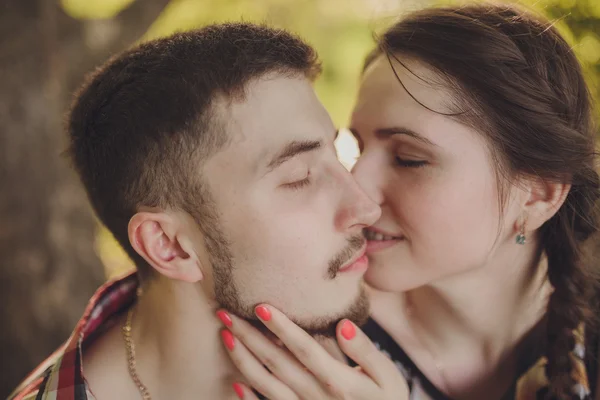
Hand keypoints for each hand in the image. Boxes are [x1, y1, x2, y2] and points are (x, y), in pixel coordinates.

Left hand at [217, 305, 408, 399]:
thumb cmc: (386, 399)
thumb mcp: (387, 375)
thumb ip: (365, 350)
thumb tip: (343, 323)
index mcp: (339, 382)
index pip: (305, 350)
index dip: (282, 328)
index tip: (261, 306)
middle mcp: (317, 396)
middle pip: (278, 364)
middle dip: (250, 337)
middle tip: (224, 312)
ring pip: (267, 385)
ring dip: (243, 361)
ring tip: (224, 336)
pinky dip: (250, 399)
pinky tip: (234, 383)